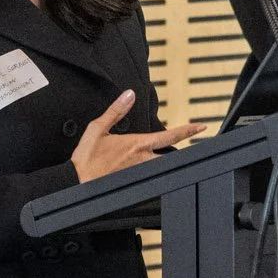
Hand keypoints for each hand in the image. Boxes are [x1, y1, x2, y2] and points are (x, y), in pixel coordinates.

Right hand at [70, 90, 204, 184]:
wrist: (76, 182)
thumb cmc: (86, 158)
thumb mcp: (98, 127)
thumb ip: (116, 110)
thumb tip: (129, 95)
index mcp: (137, 144)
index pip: (169, 135)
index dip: (188, 130)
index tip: (201, 126)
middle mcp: (142, 160)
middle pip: (172, 155)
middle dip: (182, 151)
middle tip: (192, 145)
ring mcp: (140, 173)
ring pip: (163, 166)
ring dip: (169, 161)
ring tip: (175, 156)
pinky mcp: (133, 182)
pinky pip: (150, 175)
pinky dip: (154, 171)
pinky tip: (152, 170)